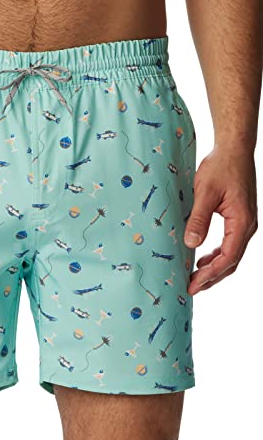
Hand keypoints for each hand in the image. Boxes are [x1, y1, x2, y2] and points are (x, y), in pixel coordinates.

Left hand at [184, 148, 257, 294]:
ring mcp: (245, 223)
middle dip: (212, 277)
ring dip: (214, 268)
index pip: (228, 257)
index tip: (193, 285)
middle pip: (231, 262)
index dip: (210, 274)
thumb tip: (191, 244)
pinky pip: (230, 244)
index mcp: (242, 222)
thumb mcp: (205, 193)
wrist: (233, 150)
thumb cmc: (220, 167)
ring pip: (232, 255)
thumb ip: (199, 219)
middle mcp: (247, 226)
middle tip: (191, 289)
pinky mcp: (239, 219)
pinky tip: (202, 259)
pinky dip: (217, 255)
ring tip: (195, 278)